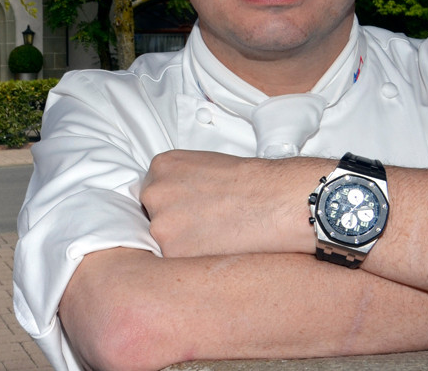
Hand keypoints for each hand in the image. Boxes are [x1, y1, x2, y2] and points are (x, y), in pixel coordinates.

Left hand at [139, 150, 327, 257]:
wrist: (276, 200)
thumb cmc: (249, 183)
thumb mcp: (201, 165)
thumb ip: (177, 181)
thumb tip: (170, 201)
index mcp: (161, 167)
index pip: (152, 193)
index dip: (172, 206)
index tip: (190, 212)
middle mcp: (154, 193)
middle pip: (151, 216)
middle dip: (173, 224)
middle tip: (204, 226)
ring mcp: (161, 223)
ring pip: (162, 241)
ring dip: (182, 244)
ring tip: (215, 237)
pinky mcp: (174, 252)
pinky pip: (175, 262)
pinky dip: (192, 260)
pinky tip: (215, 249)